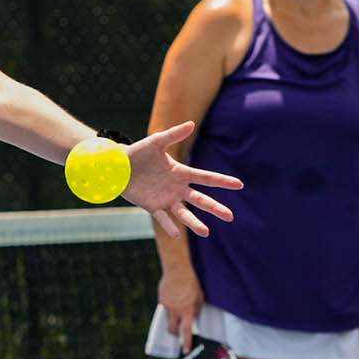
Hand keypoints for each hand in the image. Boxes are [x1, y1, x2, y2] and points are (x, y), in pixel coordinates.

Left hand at [122, 121, 242, 238]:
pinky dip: (170, 226)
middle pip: (200, 199)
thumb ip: (173, 135)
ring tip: (206, 232)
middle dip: (215, 207)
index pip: (206, 178)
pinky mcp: (153, 207)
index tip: (239, 184)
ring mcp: (166, 199)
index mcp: (182, 173)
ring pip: (184, 213)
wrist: (119, 167)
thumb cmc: (139, 153)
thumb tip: (191, 123)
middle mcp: (178, 188)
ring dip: (195, 223)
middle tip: (230, 217)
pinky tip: (177, 234)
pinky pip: (163, 218)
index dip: (222, 181)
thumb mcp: (156, 142)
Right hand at [158, 265, 204, 354]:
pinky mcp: (161, 300)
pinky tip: (173, 297)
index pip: (187, 331)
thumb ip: (196, 310)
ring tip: (177, 309)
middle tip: (178, 335)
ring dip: (173, 320)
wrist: (177, 271)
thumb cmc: (191, 283)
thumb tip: (193, 318)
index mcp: (187, 310)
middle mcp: (176, 310)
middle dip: (175, 335)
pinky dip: (169, 307)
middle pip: (172, 330)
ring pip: (168, 319)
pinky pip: (165, 308)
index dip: (187, 342)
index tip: (185, 351)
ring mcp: (167, 306)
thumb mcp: (199, 298)